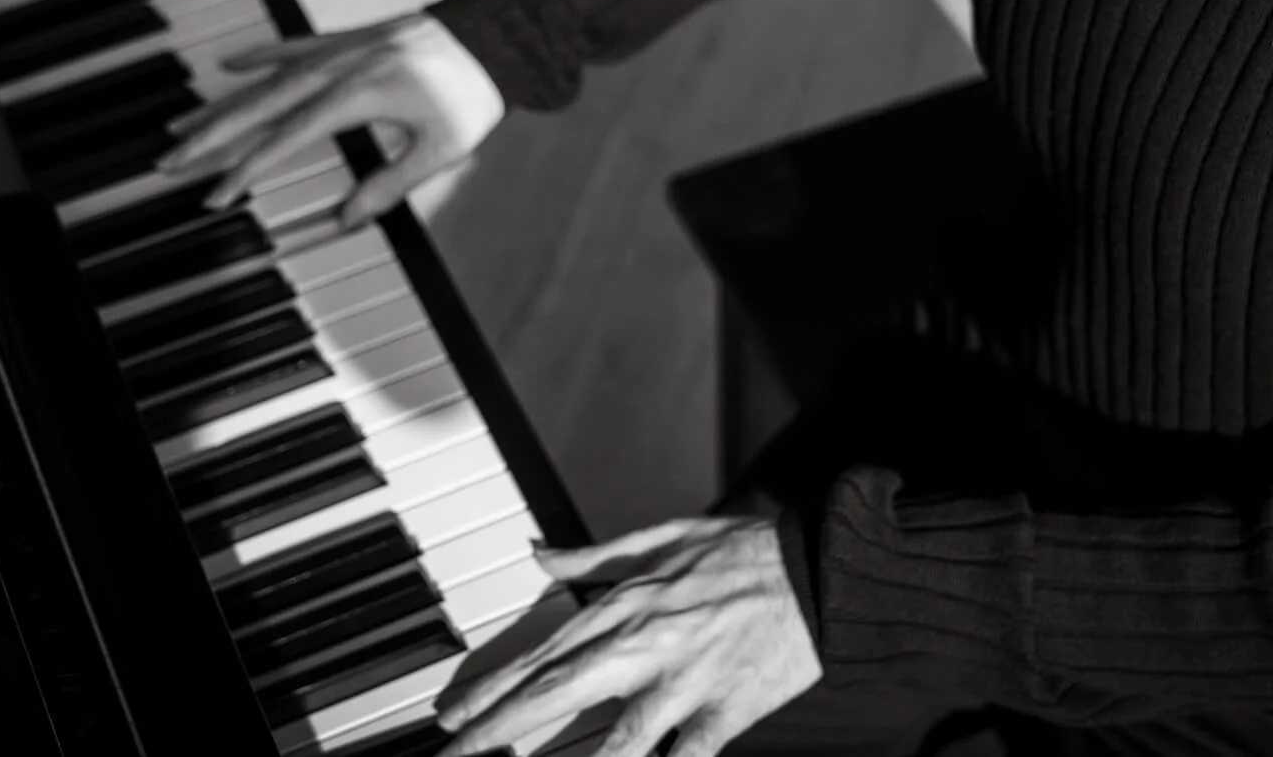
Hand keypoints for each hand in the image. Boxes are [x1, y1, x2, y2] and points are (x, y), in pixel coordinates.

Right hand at [156, 13, 504, 225]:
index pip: (285, 140)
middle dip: (210, 136)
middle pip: (260, 107)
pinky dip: (261, 56)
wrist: (498, 34)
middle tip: (167, 160)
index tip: (215, 195)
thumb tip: (346, 219)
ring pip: (266, 80)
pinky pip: (293, 48)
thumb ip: (390, 185)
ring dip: (222, 104)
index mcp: (358, 97)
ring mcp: (340, 51)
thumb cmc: (472, 94)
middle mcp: (339, 69)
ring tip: (180, 125)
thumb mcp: (441, 149)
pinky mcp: (349, 40)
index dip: (245, 170)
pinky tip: (230, 65)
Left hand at [435, 517, 821, 756]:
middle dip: (497, 731)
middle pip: (556, 697)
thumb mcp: (663, 537)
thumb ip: (594, 555)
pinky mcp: (723, 713)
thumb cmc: (743, 553)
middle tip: (455, 753)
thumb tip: (539, 554)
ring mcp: (684, 684)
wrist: (817, 570)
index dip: (492, 690)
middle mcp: (645, 647)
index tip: (455, 716)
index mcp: (626, 605)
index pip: (543, 656)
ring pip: (611, 742)